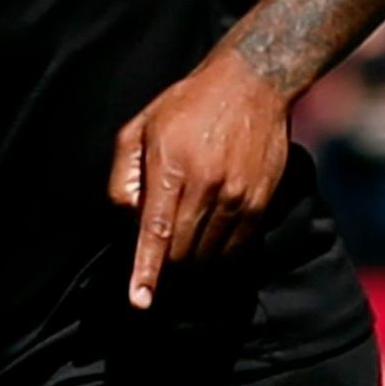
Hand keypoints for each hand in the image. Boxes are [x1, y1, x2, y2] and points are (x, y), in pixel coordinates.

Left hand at [108, 47, 293, 308]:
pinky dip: (219, 255)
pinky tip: (209, 242)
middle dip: (166, 267)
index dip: (146, 271)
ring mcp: (237, 196)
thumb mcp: (139, 128)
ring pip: (209, 255)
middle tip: (159, 258)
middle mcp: (207, 185)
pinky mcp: (260, 202)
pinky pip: (237, 248)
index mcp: (171, 167)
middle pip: (181, 252)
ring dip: (192, 262)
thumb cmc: (187, 105)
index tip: (140, 302)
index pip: (155, 232)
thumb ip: (124, 176)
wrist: (253, 83)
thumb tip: (126, 221)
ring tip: (184, 243)